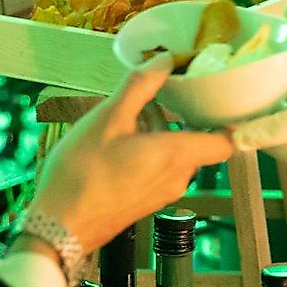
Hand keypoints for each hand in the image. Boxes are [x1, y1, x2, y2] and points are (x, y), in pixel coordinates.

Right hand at [25, 55, 233, 253]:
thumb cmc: (80, 176)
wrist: (56, 228)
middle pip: (199, 142)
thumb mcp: (108, 119)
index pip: (228, 141)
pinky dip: (151, 152)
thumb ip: (141, 86)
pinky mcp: (147, 201)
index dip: (230, 121)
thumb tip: (164, 59)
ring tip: (135, 117)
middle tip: (164, 98)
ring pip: (178, 155)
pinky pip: (162, 170)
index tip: (222, 101)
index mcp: (177, 156)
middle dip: (183, 119)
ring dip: (163, 134)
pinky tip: (122, 142)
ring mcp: (163, 193)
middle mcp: (178, 177)